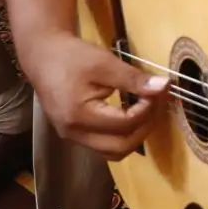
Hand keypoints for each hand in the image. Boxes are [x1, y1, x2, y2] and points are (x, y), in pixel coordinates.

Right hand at [21, 33, 167, 158]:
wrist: (43, 56)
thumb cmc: (72, 57)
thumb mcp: (105, 63)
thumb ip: (133, 79)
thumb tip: (164, 87)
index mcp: (79, 116)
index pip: (125, 125)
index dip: (148, 110)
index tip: (159, 91)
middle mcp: (74, 133)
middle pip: (120, 147)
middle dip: (145, 128)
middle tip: (157, 104)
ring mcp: (72, 137)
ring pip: (112, 152)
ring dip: (135, 136)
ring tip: (146, 111)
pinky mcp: (74, 134)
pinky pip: (104, 145)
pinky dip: (122, 135)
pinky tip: (131, 115)